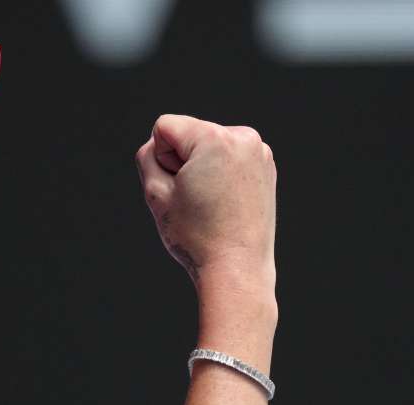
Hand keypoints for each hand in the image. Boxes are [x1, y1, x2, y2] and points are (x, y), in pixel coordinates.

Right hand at [134, 114, 276, 292]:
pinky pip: (228, 158)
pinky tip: (224, 202)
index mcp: (214, 138)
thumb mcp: (155, 194)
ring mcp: (259, 151)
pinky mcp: (265, 166)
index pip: (165, 127)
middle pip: (189, 134)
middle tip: (193, 201)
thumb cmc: (196, 236)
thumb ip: (147, 156)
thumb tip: (159, 143)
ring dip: (201, 168)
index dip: (160, 158)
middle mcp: (242, 137)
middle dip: (183, 162)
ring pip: (208, 146)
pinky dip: (220, 174)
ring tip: (210, 203)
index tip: (177, 188)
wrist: (237, 268)